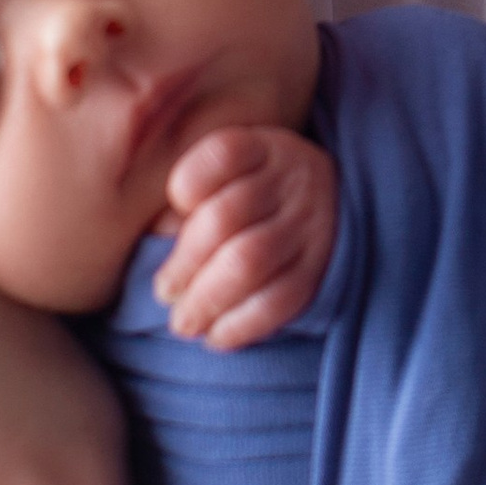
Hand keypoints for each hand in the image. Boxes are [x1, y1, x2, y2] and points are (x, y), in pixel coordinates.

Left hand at [152, 125, 337, 347]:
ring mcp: (311, 224)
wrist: (326, 205)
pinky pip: (280, 300)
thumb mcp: (227, 176)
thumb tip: (159, 238)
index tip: (176, 208)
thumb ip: (190, 198)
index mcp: (262, 148)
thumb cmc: (251, 191)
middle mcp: (292, 180)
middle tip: (163, 292)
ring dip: (206, 298)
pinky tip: (216, 335)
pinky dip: (241, 324)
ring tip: (182, 322)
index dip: (187, 184)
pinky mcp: (320, 268)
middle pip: (225, 217)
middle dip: (184, 262)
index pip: (222, 154)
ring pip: (249, 262)